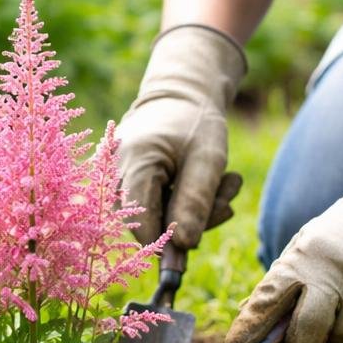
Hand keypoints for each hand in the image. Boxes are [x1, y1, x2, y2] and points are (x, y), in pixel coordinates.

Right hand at [116, 25, 246, 248]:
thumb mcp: (207, 159)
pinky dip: (182, 202)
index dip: (175, 236)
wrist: (178, 97)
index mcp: (133, 165)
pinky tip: (207, 185)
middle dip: (195, 217)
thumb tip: (184, 245)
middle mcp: (114, 177)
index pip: (144, 228)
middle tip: (228, 196)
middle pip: (150, 224)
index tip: (210, 221)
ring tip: (226, 183)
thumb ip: (195, 201)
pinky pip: (152, 207)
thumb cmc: (194, 123)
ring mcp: (116, 182)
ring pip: (155, 218)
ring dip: (195, 210)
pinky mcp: (124, 185)